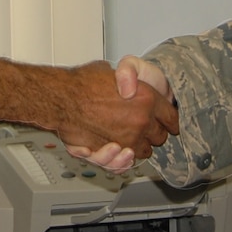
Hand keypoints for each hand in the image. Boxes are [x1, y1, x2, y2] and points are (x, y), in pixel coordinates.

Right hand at [50, 60, 177, 170]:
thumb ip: (131, 78)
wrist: (60, 96)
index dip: (169, 119)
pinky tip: (120, 151)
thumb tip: (134, 85)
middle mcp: (140, 121)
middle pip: (160, 137)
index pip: (171, 117)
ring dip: (138, 147)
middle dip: (153, 133)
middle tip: (145, 126)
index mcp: (147, 99)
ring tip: (130, 138)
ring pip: (144, 152)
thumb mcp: (115, 69)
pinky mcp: (111, 153)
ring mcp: (126, 139)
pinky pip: (125, 162)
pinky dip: (122, 160)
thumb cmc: (83, 81)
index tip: (167, 121)